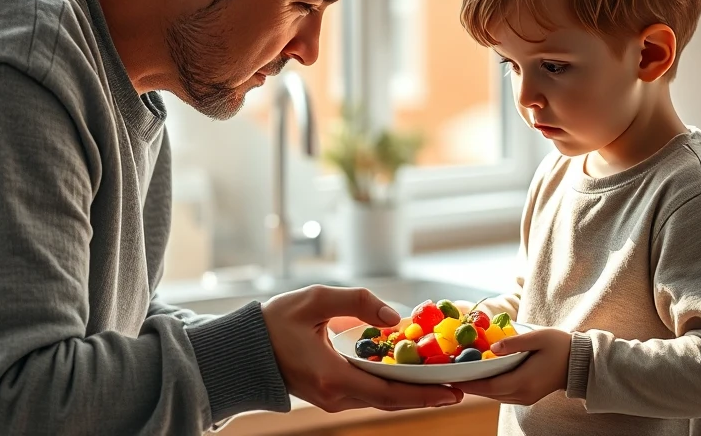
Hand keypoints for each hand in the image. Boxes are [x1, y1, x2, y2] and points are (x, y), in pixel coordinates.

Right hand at [262, 285, 463, 412]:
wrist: (242, 350)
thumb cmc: (274, 322)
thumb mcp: (315, 300)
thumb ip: (357, 304)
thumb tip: (394, 317)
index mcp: (332, 377)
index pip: (388, 392)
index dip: (422, 393)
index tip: (452, 392)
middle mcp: (334, 395)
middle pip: (389, 400)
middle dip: (424, 395)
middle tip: (458, 389)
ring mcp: (330, 398)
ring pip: (379, 400)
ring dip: (410, 392)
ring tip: (441, 383)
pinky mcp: (328, 394)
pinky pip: (367, 394)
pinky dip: (391, 388)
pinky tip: (408, 378)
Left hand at [452, 327, 571, 405]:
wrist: (579, 363)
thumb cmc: (560, 346)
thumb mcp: (538, 337)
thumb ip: (514, 342)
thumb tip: (492, 348)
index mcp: (523, 381)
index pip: (489, 386)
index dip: (468, 383)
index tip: (450, 377)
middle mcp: (522, 394)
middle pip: (488, 392)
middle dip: (468, 384)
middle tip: (448, 373)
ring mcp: (524, 398)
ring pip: (493, 395)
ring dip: (477, 386)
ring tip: (459, 373)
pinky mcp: (525, 396)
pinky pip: (501, 393)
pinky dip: (488, 386)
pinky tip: (480, 375)